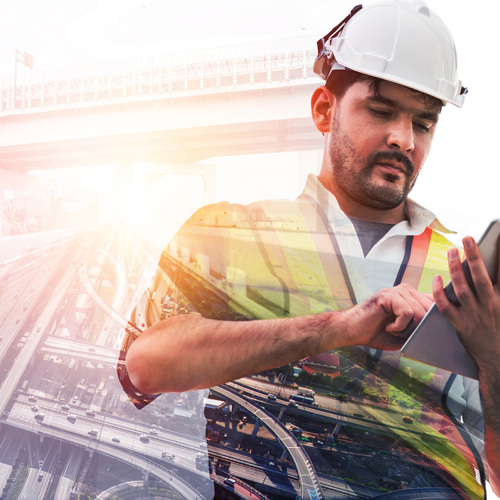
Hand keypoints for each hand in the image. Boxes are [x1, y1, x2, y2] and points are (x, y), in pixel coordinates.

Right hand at [341, 283, 433, 349]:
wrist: (352, 331)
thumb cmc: (377, 333)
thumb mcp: (405, 332)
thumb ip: (421, 327)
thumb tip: (440, 329)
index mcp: (412, 296)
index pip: (436, 303)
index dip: (437, 317)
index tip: (434, 328)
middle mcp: (406, 290)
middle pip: (429, 310)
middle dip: (418, 328)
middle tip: (400, 333)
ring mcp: (396, 291)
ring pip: (418, 312)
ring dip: (406, 329)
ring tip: (392, 329)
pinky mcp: (388, 295)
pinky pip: (406, 313)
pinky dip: (398, 326)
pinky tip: (387, 327)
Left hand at [432, 236, 499, 371]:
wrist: (496, 359)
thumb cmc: (499, 328)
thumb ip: (498, 290)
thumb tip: (494, 269)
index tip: (496, 240)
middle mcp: (490, 306)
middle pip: (480, 277)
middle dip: (474, 257)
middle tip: (467, 238)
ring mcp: (474, 316)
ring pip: (462, 288)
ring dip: (454, 268)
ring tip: (451, 251)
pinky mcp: (459, 325)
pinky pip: (445, 306)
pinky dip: (439, 292)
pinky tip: (436, 278)